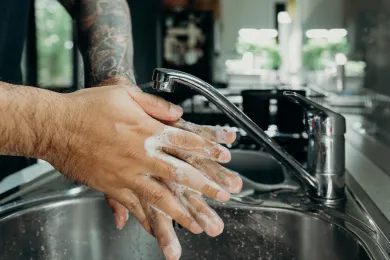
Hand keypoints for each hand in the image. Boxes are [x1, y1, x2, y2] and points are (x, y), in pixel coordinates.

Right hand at [43, 85, 237, 234]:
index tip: (225, 157)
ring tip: (198, 225)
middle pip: (180, 173)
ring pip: (160, 197)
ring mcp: (127, 174)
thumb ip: (155, 104)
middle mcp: (141, 155)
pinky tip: (158, 229)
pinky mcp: (112, 187)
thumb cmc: (88, 106)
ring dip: (182, 212)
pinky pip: (134, 206)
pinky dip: (148, 219)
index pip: (187, 140)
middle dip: (205, 186)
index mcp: (148, 130)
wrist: (55, 124)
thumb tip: (177, 112)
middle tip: (223, 197)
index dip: (209, 149)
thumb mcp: (125, 93)